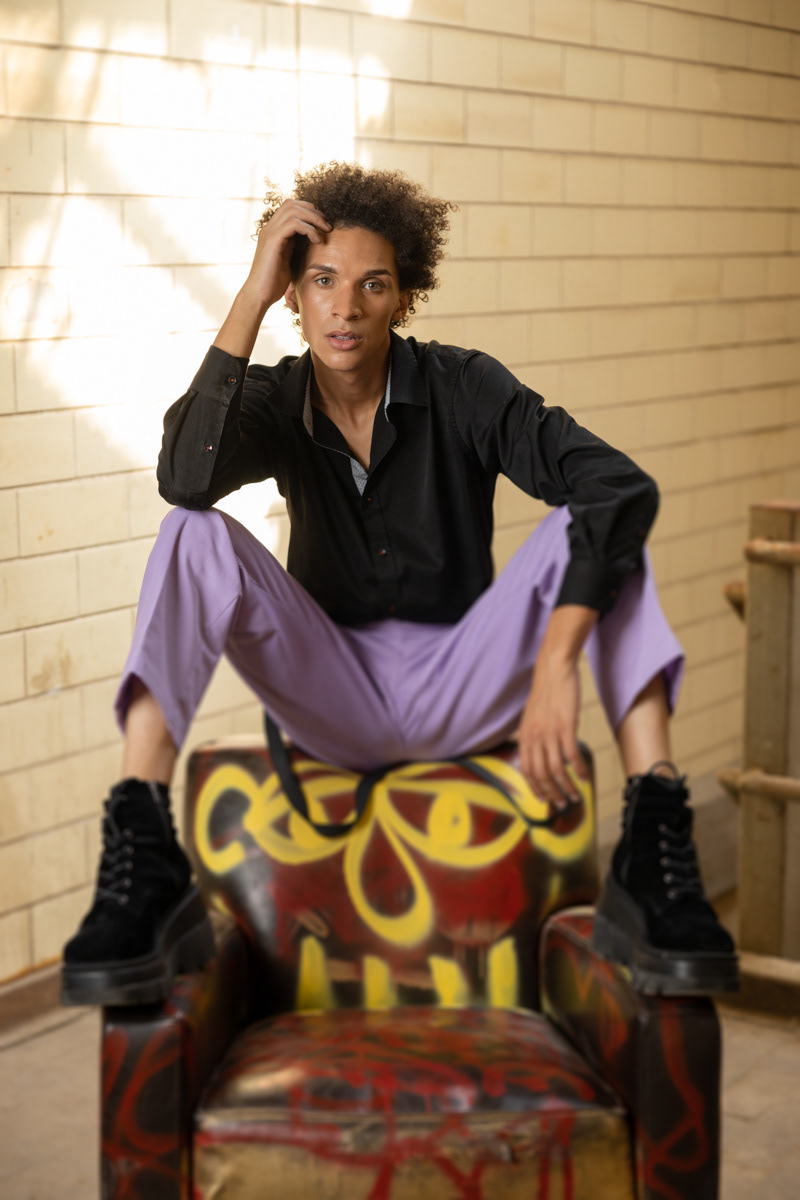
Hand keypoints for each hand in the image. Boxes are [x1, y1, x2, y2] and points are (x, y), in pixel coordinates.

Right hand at [243, 199, 330, 310]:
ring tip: (325, 231)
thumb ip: (295, 246)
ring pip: (294, 210)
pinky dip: (309, 229)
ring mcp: (270, 233)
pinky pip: (294, 224)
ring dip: (313, 218)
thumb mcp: (288, 260)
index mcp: (273, 231)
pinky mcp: (273, 241)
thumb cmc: (273, 283)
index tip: (322, 225)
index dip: (309, 211)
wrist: (259, 295)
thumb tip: (311, 240)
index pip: (290, 207)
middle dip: (313, 211)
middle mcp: (269, 228)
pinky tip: (317, 240)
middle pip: (292, 204)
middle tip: (327, 226)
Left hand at [518, 654, 587, 806]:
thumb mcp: (531, 717)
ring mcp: (549, 733)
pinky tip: (584, 777)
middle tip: (562, 805)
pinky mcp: (566, 726)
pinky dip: (579, 770)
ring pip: (556, 770)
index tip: (544, 800)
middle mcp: (534, 737)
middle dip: (551, 794)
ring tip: (575, 797)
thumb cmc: (546, 693)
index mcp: (524, 736)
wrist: (553, 670)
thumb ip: (533, 737)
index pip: (526, 770)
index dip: (535, 789)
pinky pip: (571, 755)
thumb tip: (538, 754)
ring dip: (566, 787)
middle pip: (540, 775)